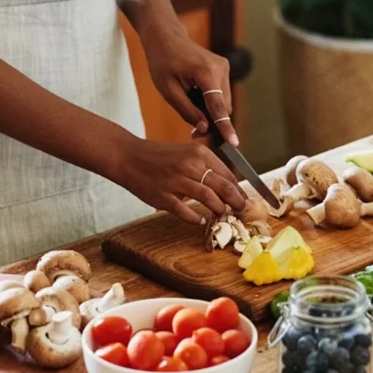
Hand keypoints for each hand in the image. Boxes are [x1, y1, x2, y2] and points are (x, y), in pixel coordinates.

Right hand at [110, 136, 246, 224]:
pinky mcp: (163, 196)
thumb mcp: (187, 152)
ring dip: (219, 209)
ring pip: (208, 198)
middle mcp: (190, 165)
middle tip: (241, 210)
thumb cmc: (160, 156)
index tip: (244, 198)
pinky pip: (185, 211)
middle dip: (236, 201)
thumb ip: (206, 165)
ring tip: (222, 214)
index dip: (239, 189)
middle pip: (223, 187)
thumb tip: (228, 184)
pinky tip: (201, 221)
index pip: (228, 174)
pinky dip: (196, 218)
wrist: (129, 156)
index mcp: (199, 153)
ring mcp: (176, 181)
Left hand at [144, 26, 238, 145]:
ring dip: (211, 111)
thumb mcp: (168, 90)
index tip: (234, 143)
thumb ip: (187, 111)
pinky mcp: (224, 68)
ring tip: (191, 109)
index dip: (225, 127)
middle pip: (224, 107)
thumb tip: (204, 129)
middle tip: (194, 133)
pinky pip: (221, 93)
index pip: (218, 107)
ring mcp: (224, 67)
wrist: (166, 38)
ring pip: (224, 101)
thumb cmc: (163, 62)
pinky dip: (212, 101)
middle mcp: (221, 69)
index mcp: (206, 73)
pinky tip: (195, 95)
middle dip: (213, 121)